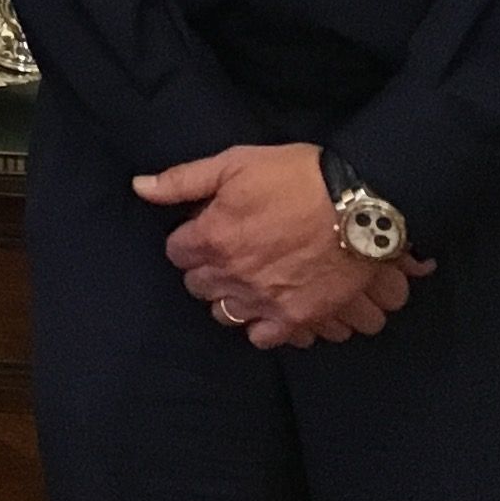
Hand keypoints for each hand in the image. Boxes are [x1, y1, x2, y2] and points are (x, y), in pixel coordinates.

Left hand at [137, 142, 438, 349]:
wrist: (360, 204)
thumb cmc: (297, 176)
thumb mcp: (234, 163)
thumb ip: (183, 180)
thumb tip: (139, 187)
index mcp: (211, 237)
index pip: (176, 252)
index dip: (189, 239)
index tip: (204, 230)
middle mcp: (231, 275)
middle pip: (198, 285)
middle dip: (205, 268)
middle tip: (227, 253)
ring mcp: (263, 300)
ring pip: (224, 313)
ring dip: (229, 297)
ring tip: (246, 279)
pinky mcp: (295, 318)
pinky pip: (261, 337)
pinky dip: (260, 325)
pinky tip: (267, 305)